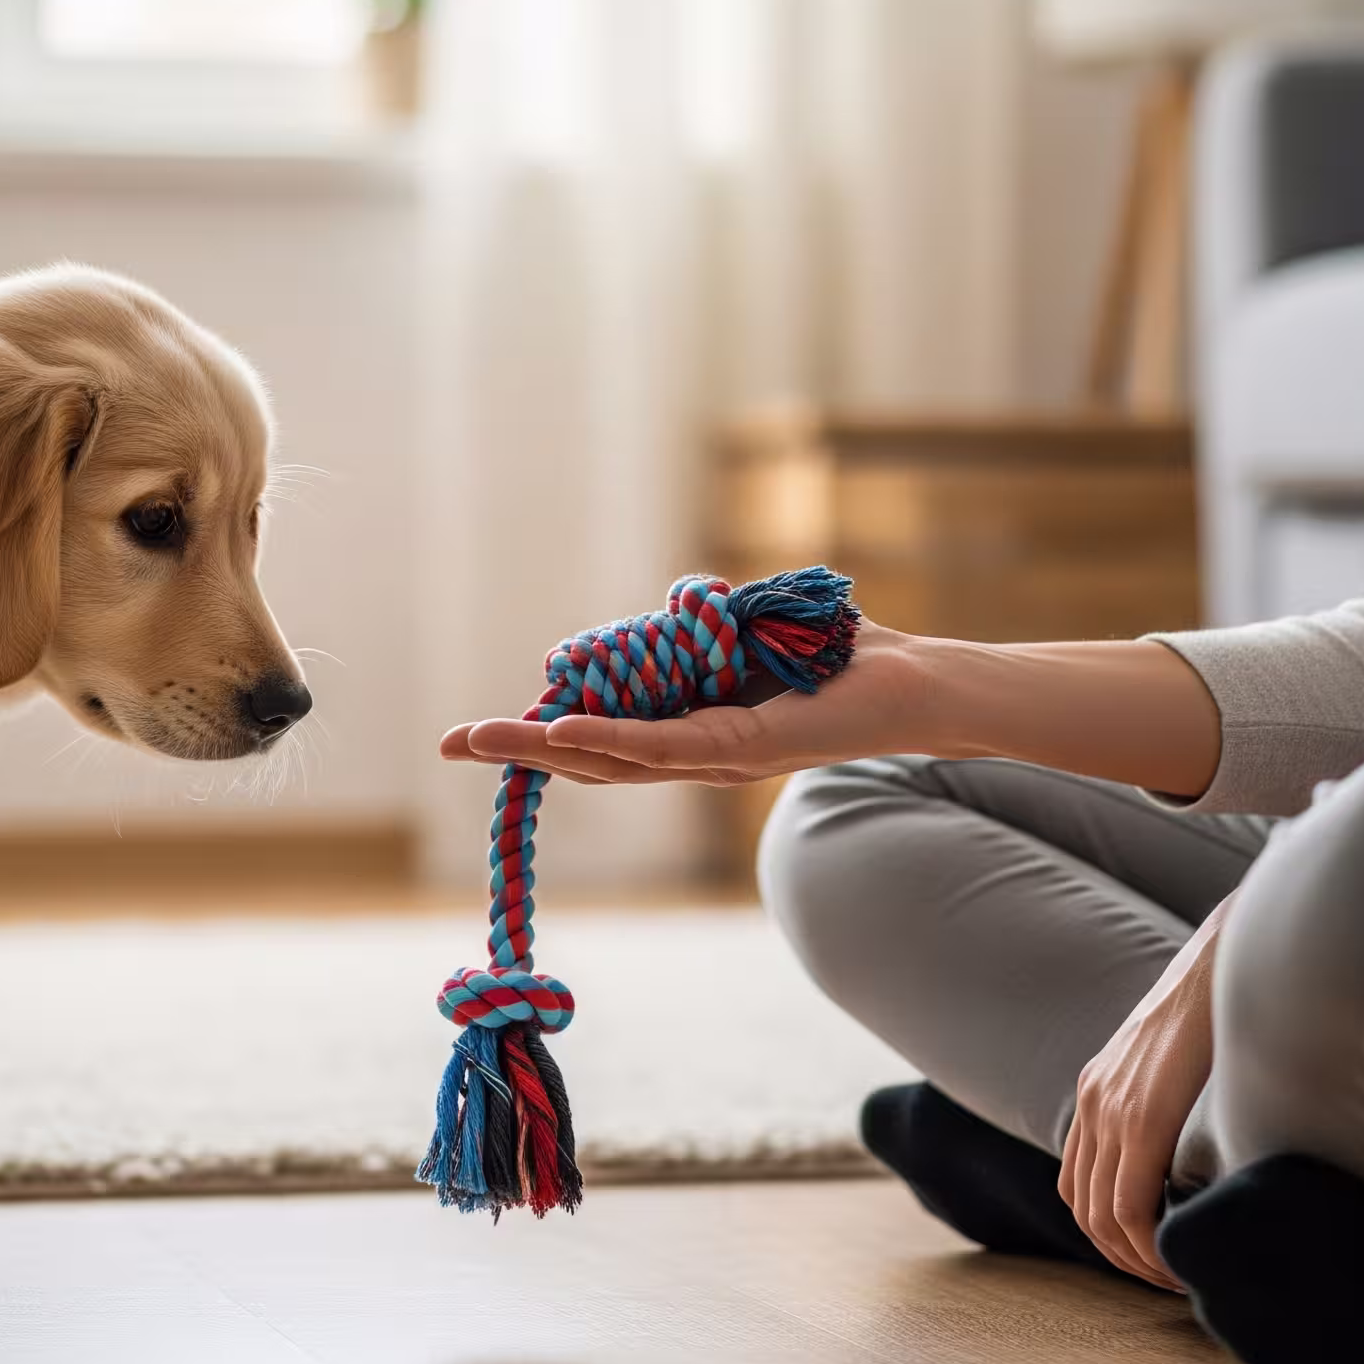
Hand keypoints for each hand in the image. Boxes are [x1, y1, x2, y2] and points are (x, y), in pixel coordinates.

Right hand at [438, 620, 933, 785]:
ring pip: (609, 759)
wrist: (912, 681)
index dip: (542, 732)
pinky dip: (605, 739)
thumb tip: (672, 601)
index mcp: (690, 731)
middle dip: (518, 754)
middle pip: (589, 759)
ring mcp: (712, 761)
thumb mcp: (749, 628)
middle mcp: (693, 757)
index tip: (483, 729)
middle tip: (451, 744)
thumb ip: (704, 622)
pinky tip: (559, 733)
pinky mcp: (738, 754)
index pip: (601, 737)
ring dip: (541, 750)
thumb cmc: (841, 655)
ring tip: (479, 742)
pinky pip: (658, 746)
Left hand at [1058, 946, 1217, 1291]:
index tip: (1154, 1258)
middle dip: (1123, 1257)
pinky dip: (1147, 1243)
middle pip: (1084, 1210)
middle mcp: (1094, 1100)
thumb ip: (1164, 1095)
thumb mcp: (1174, 1056)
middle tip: (1168, 1281)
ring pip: (1103, 1216)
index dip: (1110, 1236)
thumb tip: (1183, 1145)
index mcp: (1097, 1088)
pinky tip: (1179, 1255)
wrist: (1230, 957)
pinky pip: (1129, 1201)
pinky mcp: (1142, 1114)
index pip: (1080, 1186)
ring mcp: (1112, 1107)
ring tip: (1176, 1278)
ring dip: (1137, 1259)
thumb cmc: (1219, 1006)